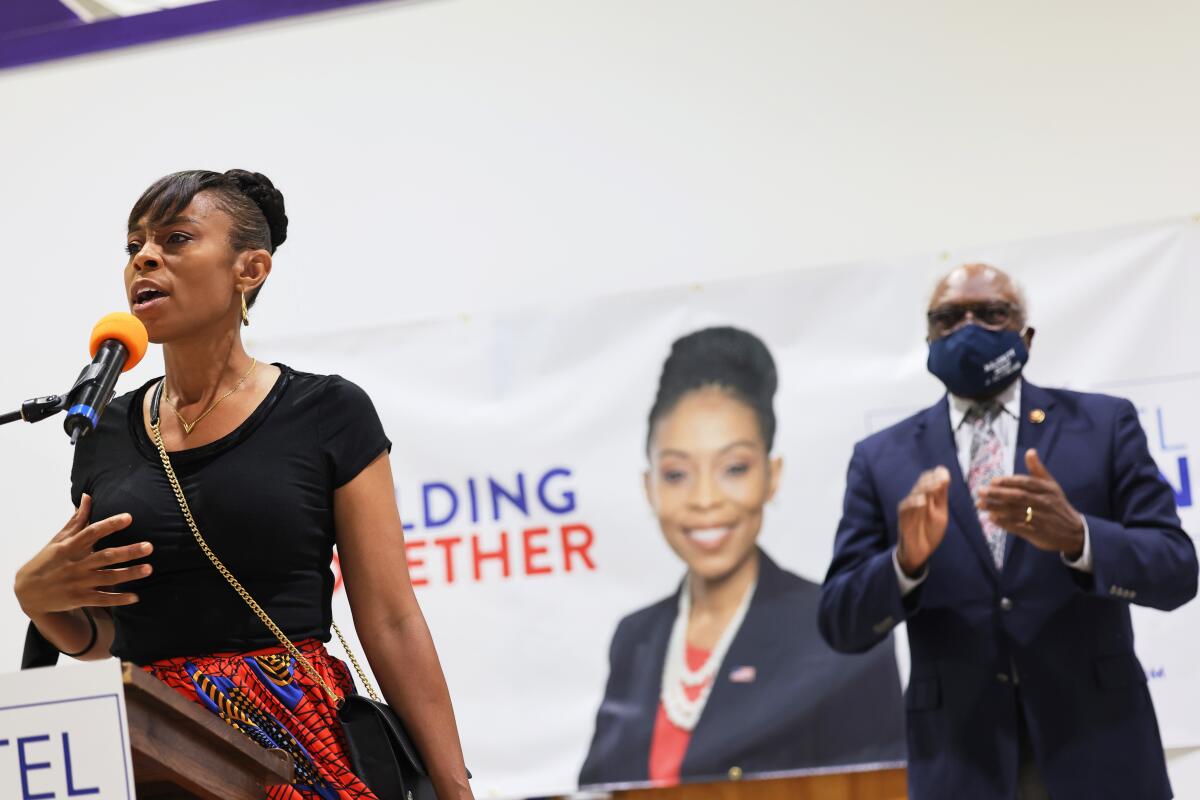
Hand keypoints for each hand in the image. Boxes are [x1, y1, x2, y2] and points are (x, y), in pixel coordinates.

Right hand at [14, 494, 152, 615]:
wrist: (27, 592)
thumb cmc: (47, 560)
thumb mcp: (58, 539)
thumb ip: (77, 520)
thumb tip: (88, 496)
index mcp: (69, 547)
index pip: (92, 532)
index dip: (110, 525)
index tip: (129, 517)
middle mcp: (75, 565)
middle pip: (105, 556)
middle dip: (128, 552)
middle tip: (149, 546)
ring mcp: (77, 583)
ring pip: (108, 578)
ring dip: (129, 574)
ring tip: (149, 569)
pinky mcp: (79, 599)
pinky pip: (102, 600)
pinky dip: (119, 599)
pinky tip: (136, 597)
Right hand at [897, 466, 950, 575]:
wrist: (920, 551)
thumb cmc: (930, 531)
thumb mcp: (940, 512)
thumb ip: (941, 496)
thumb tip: (944, 475)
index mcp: (926, 496)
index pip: (927, 478)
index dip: (935, 475)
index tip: (945, 474)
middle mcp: (916, 499)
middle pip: (921, 484)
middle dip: (932, 480)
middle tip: (943, 479)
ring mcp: (909, 507)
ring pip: (914, 493)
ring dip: (926, 488)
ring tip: (937, 486)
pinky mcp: (902, 517)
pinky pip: (905, 507)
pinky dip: (913, 503)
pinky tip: (922, 501)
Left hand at [977, 449, 1084, 556]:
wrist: (1074, 532)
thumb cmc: (1057, 505)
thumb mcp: (1052, 486)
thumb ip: (1038, 470)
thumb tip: (1030, 451)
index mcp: (1047, 489)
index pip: (1025, 483)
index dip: (1008, 481)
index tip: (992, 481)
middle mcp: (1044, 502)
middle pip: (1018, 496)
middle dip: (997, 494)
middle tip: (979, 491)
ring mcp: (1040, 518)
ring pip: (1016, 511)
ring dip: (996, 508)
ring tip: (980, 504)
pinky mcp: (1037, 532)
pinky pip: (1018, 527)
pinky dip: (1004, 523)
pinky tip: (992, 518)